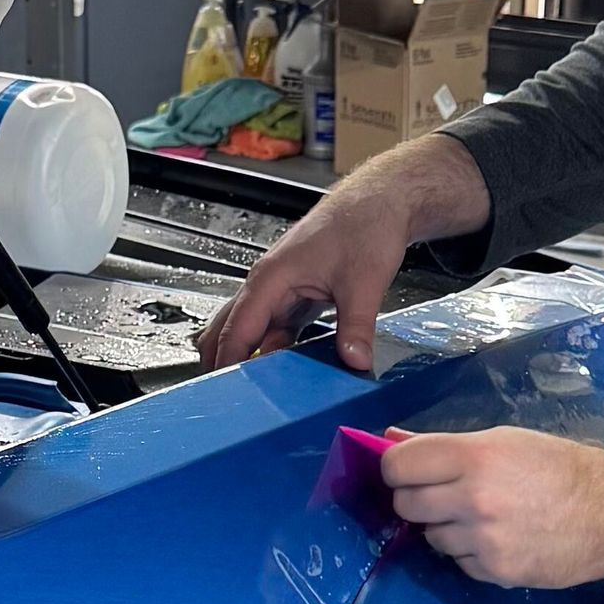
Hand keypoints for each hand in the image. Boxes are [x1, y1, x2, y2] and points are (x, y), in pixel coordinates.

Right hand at [200, 135, 492, 374]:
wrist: (379, 202)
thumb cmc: (364, 227)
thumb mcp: (363, 281)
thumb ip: (356, 325)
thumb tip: (354, 361)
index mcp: (271, 277)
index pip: (238, 328)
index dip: (228, 361)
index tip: (224, 393)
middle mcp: (268, 283)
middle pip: (231, 329)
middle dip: (224, 361)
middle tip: (225, 401)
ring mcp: (280, 289)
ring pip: (253, 330)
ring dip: (250, 357)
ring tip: (249, 395)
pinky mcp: (296, 294)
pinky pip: (276, 328)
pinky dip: (274, 349)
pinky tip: (282, 373)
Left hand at [382, 429, 603, 588]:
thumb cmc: (560, 466)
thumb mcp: (506, 440)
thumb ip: (446, 445)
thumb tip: (391, 441)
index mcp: (475, 455)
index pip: (398, 466)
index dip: (397, 468)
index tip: (408, 471)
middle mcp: (473, 498)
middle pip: (406, 504)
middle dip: (417, 499)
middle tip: (443, 495)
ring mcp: (483, 539)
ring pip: (430, 538)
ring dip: (445, 528)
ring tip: (481, 518)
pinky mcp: (496, 571)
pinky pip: (459, 562)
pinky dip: (470, 553)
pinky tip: (500, 539)